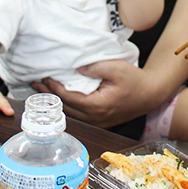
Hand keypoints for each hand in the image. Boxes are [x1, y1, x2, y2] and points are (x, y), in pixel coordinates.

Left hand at [32, 59, 154, 127]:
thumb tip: (76, 67)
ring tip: (43, 90)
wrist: (151, 94)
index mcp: (97, 105)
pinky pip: (79, 116)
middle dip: (50, 96)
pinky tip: (61, 98)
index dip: (54, 88)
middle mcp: (96, 118)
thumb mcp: (116, 68)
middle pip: (66, 108)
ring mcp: (98, 122)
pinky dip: (67, 106)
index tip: (44, 78)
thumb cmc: (135, 80)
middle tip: (36, 84)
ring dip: (57, 102)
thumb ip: (95, 67)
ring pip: (71, 114)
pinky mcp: (101, 121)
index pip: (68, 98)